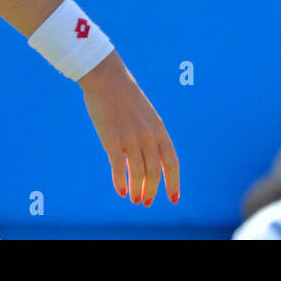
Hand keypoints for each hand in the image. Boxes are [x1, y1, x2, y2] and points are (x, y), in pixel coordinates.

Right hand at [80, 52, 180, 205]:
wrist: (107, 78)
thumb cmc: (125, 96)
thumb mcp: (145, 114)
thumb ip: (149, 134)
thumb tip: (149, 156)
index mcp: (159, 129)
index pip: (172, 162)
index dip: (174, 182)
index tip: (173, 199)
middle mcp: (148, 136)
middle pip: (155, 172)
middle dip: (152, 190)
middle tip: (146, 202)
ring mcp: (130, 139)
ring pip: (138, 173)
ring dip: (137, 190)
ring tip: (134, 199)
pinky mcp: (112, 140)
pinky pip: (118, 168)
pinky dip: (120, 182)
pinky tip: (120, 190)